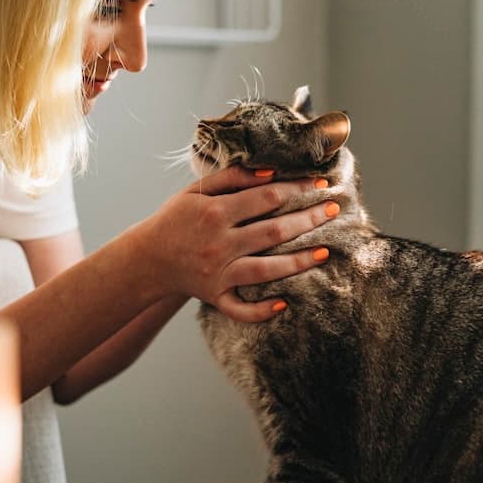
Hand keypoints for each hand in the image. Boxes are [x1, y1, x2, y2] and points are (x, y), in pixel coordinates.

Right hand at [136, 166, 336, 321]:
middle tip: (335, 209)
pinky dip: (261, 310)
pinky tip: (284, 303)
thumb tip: (271, 172)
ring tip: (325, 252)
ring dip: (298, 262)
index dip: (297, 188)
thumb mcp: (196, 191)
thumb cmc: (176, 219)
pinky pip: (240, 309)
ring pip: (266, 270)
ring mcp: (218, 273)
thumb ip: (232, 178)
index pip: (267, 197)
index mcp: (216, 213)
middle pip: (273, 231)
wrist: (147, 257)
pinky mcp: (215, 296)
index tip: (320, 182)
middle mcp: (219, 243)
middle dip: (308, 219)